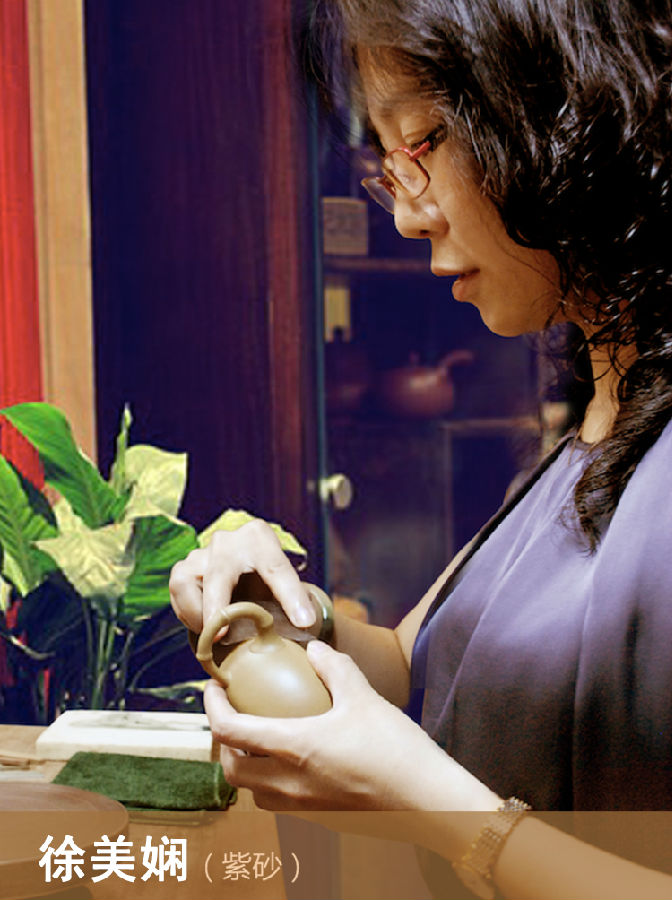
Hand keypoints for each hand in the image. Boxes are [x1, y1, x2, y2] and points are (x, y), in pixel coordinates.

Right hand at [168, 519, 315, 633]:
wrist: (243, 561)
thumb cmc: (264, 575)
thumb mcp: (284, 580)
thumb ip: (294, 598)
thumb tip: (305, 624)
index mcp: (260, 538)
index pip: (277, 568)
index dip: (291, 597)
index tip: (304, 622)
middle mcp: (227, 541)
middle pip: (219, 575)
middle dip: (217, 608)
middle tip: (222, 636)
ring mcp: (201, 552)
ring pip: (186, 581)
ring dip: (197, 613)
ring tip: (214, 633)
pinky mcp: (183, 568)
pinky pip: (177, 592)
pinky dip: (188, 613)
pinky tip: (203, 626)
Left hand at [205, 641, 486, 812]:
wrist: (428, 801)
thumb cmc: (396, 747)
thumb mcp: (364, 696)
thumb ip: (334, 667)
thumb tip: (313, 649)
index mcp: (294, 748)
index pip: (230, 732)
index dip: (212, 709)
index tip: (213, 689)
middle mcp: (290, 783)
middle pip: (231, 769)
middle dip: (221, 741)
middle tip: (232, 713)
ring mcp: (304, 806)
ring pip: (253, 792)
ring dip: (244, 765)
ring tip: (258, 738)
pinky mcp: (321, 818)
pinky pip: (279, 802)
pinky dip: (271, 781)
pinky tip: (295, 761)